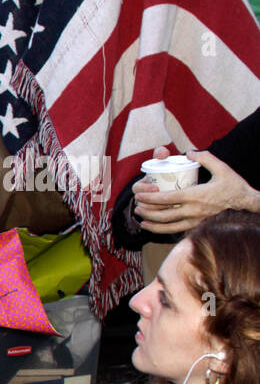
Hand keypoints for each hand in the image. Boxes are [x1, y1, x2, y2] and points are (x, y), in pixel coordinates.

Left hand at [134, 147, 259, 233]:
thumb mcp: (222, 168)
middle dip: (147, 211)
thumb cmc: (234, 186)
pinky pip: (176, 231)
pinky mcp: (198, 226)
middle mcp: (194, 211)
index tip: (139, 195)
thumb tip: (189, 153)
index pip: (167, 199)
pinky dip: (163, 231)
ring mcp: (196, 221)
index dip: (150, 198)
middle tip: (137, 206)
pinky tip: (154, 228)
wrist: (247, 204)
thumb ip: (206, 158)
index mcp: (196, 196)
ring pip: (168, 227)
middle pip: (163, 215)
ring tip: (141, 220)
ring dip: (152, 224)